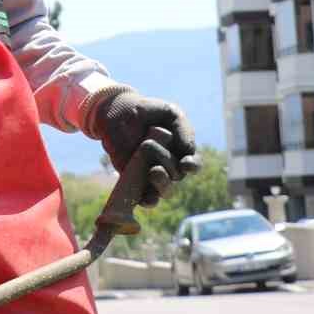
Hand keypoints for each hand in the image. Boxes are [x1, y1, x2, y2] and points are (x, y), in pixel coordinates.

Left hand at [86, 87, 199, 205]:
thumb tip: (189, 151)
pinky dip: (149, 201)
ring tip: (153, 171)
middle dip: (168, 164)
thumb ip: (184, 129)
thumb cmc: (148, 112)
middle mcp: (169, 166)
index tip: (186, 163)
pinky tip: (146, 198)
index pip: (193, 164)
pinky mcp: (135, 182)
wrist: (120, 112)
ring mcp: (152, 175)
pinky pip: (146, 198)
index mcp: (181, 152)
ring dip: (162, 183)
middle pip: (177, 176)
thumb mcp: (171, 113)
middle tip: (150, 148)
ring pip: (165, 190)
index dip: (193, 166)